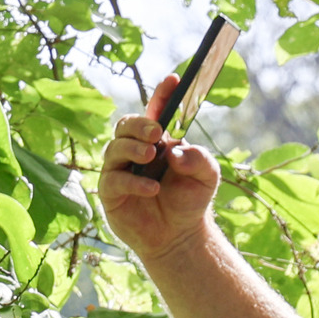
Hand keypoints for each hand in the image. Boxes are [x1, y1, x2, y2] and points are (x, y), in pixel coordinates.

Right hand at [99, 73, 219, 264]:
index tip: (174, 80)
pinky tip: (152, 189)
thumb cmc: (190, 202)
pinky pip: (113, 180)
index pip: (156, 111)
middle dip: (139, 123)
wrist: (180, 237)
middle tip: (156, 132)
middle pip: (125, 125)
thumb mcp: (207, 177)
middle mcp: (134, 151)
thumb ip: (200, 160)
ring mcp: (119, 170)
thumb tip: (177, 152)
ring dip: (133, 148)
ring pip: (114, 148)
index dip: (162, 95)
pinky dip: (132, 182)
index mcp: (158, 140)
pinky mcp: (111, 193)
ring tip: (152, 156)